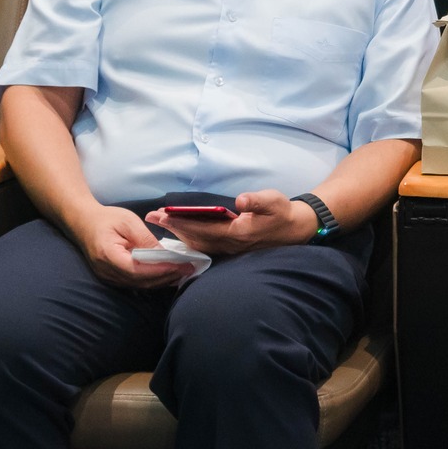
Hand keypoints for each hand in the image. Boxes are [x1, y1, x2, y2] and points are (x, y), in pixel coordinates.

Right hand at [70, 204, 188, 288]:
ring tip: (182, 273)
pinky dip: (152, 280)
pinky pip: (135, 283)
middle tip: (188, 269)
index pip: (137, 270)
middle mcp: (106, 271)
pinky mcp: (112, 278)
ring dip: (161, 281)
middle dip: (165, 277)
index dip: (160, 270)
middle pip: (140, 281)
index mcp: (108, 255)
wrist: (84, 222)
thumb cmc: (106, 218)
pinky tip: (167, 275)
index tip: (180, 266)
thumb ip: (145, 239)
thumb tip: (164, 255)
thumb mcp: (128, 222)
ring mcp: (108, 277)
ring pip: (139, 285)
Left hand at [146, 191, 311, 256]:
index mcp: (237, 233)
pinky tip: (181, 233)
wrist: (295, 230)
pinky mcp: (231, 248)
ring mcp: (230, 248)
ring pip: (197, 243)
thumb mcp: (273, 201)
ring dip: (178, 234)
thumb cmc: (282, 213)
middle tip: (152, 217)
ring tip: (161, 223)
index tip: (164, 214)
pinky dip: (189, 239)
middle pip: (194, 238)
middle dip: (173, 227)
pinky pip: (204, 246)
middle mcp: (230, 244)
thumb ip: (257, 200)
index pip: (202, 228)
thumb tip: (241, 199)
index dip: (182, 222)